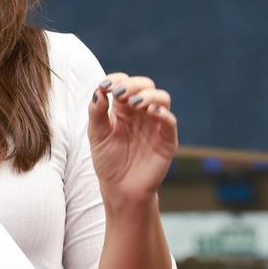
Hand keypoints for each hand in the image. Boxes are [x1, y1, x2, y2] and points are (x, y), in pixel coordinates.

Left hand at [88, 73, 178, 212]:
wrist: (120, 189)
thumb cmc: (108, 161)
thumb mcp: (97, 134)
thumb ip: (96, 112)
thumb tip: (100, 91)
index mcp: (123, 108)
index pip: (124, 83)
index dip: (116, 80)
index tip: (105, 86)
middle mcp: (141, 112)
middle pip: (145, 85)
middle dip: (132, 85)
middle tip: (119, 94)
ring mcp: (156, 124)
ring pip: (161, 98)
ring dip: (148, 95)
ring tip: (135, 103)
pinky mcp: (167, 139)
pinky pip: (170, 121)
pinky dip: (163, 113)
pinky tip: (151, 112)